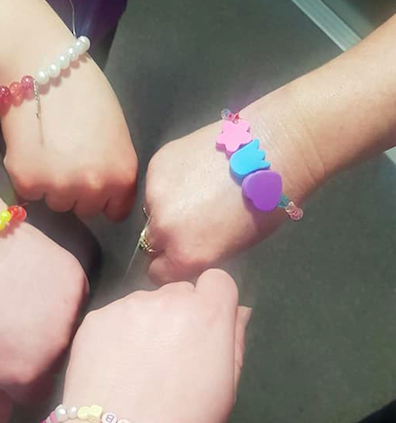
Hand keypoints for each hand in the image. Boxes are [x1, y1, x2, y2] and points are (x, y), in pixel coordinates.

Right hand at [0, 50, 137, 220]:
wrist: (42, 67)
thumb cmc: (85, 92)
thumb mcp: (116, 134)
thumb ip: (113, 167)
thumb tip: (104, 189)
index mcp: (121, 176)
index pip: (115, 212)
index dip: (104, 198)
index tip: (92, 182)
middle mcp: (94, 188)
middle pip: (84, 209)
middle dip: (76, 191)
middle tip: (65, 158)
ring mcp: (59, 188)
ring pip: (56, 203)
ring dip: (51, 186)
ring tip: (47, 150)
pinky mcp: (27, 182)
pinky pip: (29, 193)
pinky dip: (27, 177)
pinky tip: (30, 148)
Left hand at [0, 192, 87, 422]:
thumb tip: (5, 418)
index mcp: (25, 374)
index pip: (34, 393)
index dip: (18, 378)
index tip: (3, 356)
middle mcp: (57, 349)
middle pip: (56, 363)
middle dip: (38, 352)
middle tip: (12, 325)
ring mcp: (72, 312)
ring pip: (70, 331)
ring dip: (54, 324)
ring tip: (24, 301)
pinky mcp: (79, 278)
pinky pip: (77, 299)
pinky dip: (62, 296)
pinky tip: (35, 281)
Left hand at [62, 270, 250, 422]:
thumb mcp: (226, 389)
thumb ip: (234, 341)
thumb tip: (237, 311)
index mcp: (208, 314)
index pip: (217, 280)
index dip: (213, 303)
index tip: (205, 332)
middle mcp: (167, 300)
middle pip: (179, 293)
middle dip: (180, 315)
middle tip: (170, 358)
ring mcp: (127, 306)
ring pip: (145, 304)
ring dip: (147, 324)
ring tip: (137, 369)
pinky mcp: (95, 319)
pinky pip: (115, 318)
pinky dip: (117, 335)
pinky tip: (113, 369)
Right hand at [144, 102, 318, 283]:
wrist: (271, 150)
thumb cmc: (265, 205)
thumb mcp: (233, 245)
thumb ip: (200, 253)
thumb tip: (186, 249)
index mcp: (185, 255)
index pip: (158, 273)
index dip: (171, 264)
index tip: (184, 253)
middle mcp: (163, 228)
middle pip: (151, 242)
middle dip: (167, 236)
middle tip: (192, 220)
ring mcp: (156, 193)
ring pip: (151, 210)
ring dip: (167, 206)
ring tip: (197, 190)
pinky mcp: (157, 164)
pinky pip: (156, 183)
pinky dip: (171, 182)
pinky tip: (196, 170)